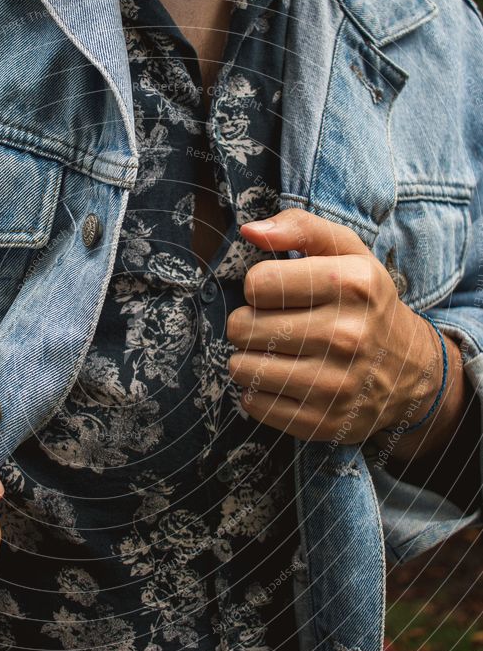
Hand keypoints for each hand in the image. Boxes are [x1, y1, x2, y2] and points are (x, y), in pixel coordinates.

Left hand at [226, 209, 441, 442]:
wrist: (410, 371)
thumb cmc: (365, 304)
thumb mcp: (348, 253)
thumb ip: (300, 228)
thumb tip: (248, 230)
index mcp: (351, 285)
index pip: (257, 283)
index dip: (260, 287)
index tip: (278, 293)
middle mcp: (346, 335)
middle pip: (242, 326)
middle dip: (248, 323)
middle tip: (273, 326)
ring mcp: (333, 384)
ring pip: (240, 367)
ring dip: (248, 358)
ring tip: (274, 352)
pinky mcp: (320, 422)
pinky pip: (252, 403)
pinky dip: (257, 391)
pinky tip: (282, 380)